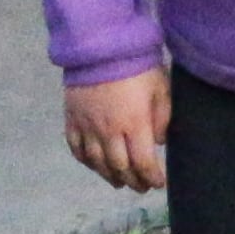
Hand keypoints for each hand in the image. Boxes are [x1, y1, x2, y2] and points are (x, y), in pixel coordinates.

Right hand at [62, 70, 168, 191]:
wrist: (101, 46)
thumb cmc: (138, 65)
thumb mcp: (160, 87)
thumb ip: (163, 117)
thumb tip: (159, 142)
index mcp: (134, 124)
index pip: (142, 162)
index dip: (151, 176)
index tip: (158, 183)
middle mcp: (108, 132)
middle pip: (120, 167)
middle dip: (133, 181)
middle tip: (141, 187)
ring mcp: (87, 128)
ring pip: (97, 163)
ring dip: (110, 176)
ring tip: (120, 183)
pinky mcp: (72, 120)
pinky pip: (77, 150)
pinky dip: (87, 162)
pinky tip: (94, 165)